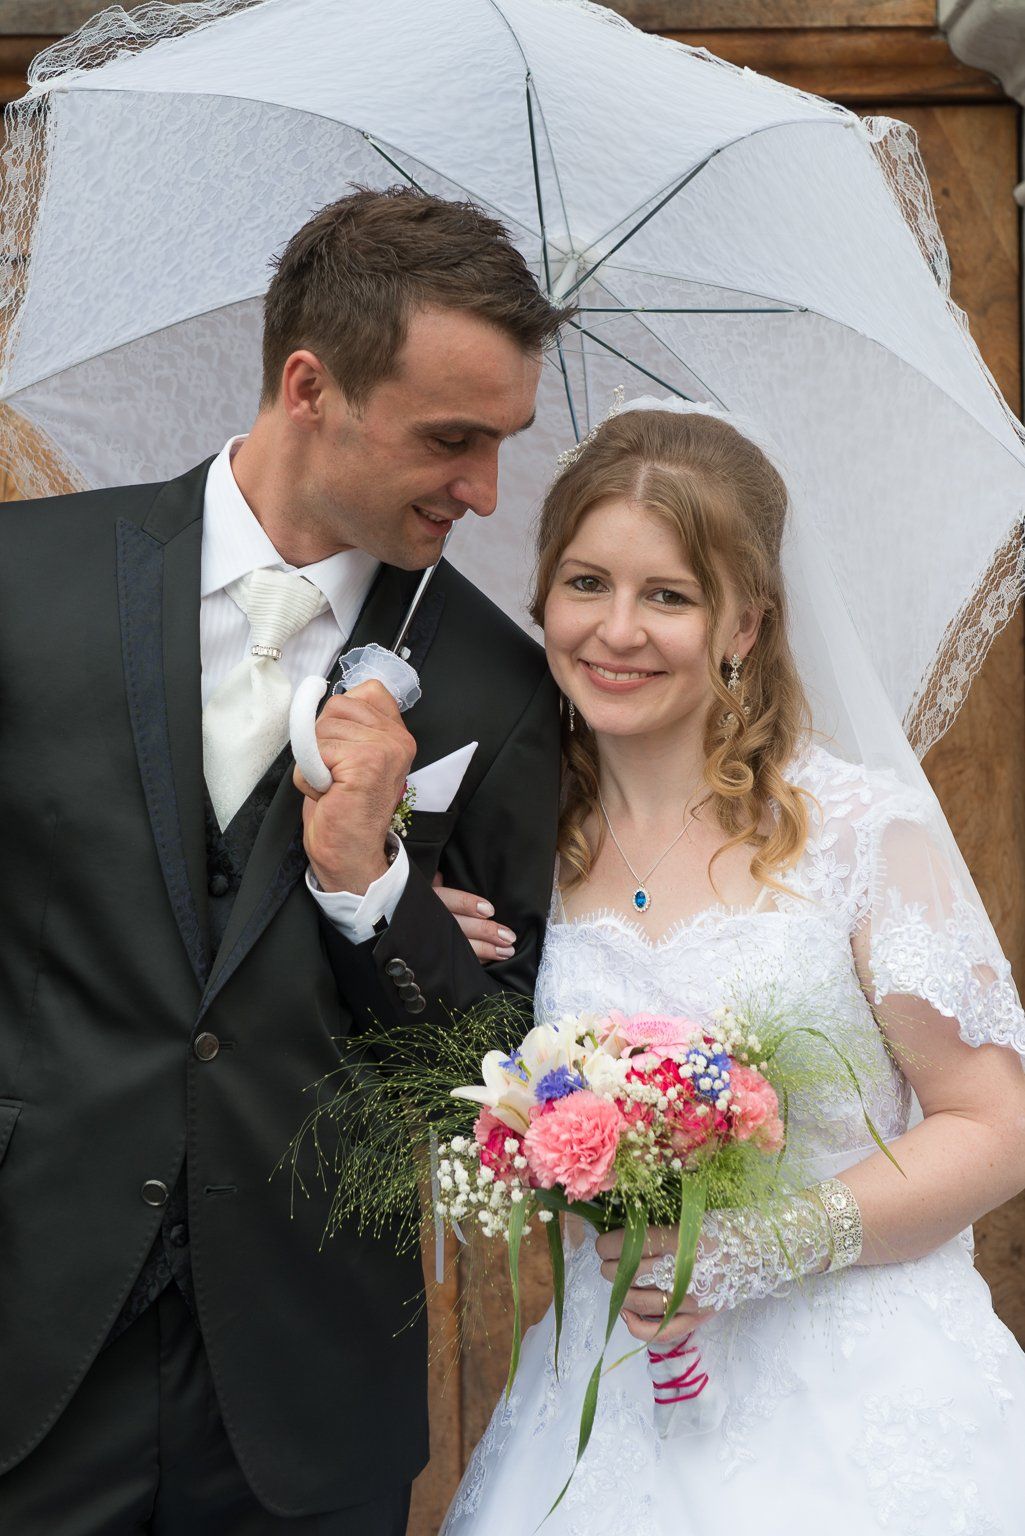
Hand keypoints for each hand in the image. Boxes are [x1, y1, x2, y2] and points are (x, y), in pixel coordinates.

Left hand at [294, 680, 414, 893]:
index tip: (343, 751)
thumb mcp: (352, 756)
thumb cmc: (343, 809)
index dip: (340, 718)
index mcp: (397, 734)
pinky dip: (309, 776)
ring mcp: (385, 748)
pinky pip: (314, 750)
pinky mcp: (366, 761)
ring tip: (332, 786)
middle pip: (335, 707)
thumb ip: (350, 725)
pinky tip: (329, 794)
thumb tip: (320, 693)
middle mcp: (398, 738)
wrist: (349, 855)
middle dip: (321, 741)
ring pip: (320, 729)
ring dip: (313, 761)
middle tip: (337, 775)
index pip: (366, 690)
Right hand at [431, 874, 516, 961]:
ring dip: (487, 950)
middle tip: (509, 937)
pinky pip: (458, 961)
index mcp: (429, 898)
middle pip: (459, 926)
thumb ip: (440, 880)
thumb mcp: (430, 886)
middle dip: (486, 932)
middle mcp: (429, 919)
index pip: (449, 900)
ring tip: (508, 951)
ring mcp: (433, 940)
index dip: (469, 905)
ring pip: (460, 947)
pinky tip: (493, 959)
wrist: (401, 926)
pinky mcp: (437, 957)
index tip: (490, 910)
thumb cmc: (427, 901)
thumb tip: (444, 873)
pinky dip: (478, 960)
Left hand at [596, 1224, 715, 1344]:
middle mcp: (684, 1271)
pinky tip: (626, 1312)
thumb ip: (657, 1226)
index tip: (602, 1243)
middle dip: (610, 1266)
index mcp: (681, 1240)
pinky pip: (661, 1330)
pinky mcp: (699, 1317)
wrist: (760, 1250)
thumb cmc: (722, 1227)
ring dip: (619, 1290)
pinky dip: (637, 1325)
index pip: (630, 1246)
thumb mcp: (690, 1216)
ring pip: (639, 1300)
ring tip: (615, 1280)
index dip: (608, 1246)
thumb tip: (617, 1233)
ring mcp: (691, 1299)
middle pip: (629, 1273)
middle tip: (606, 1260)